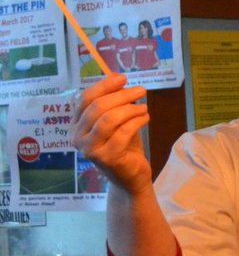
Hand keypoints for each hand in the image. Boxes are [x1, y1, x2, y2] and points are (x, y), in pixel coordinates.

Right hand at [72, 75, 151, 194]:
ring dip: (131, 109)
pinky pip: (123, 133)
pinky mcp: (106, 158)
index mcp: (76, 124)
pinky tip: (145, 119)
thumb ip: (114, 103)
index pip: (85, 99)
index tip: (123, 78)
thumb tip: (119, 79)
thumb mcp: (117, 121)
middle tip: (141, 91)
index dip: (104, 85)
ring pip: (109, 119)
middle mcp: (77, 137)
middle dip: (122, 95)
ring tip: (144, 108)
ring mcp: (90, 149)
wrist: (129, 176)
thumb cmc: (123, 145)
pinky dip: (137, 121)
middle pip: (97, 107)